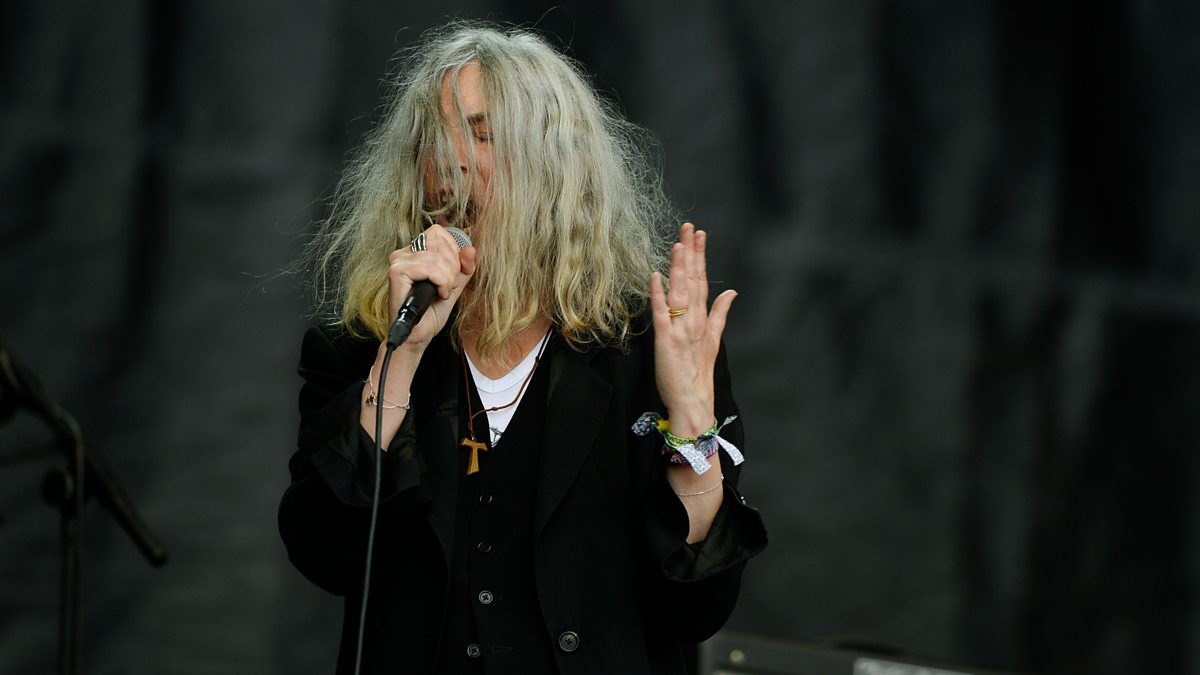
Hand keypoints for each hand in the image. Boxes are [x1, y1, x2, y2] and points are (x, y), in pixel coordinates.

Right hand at [386, 225, 476, 350]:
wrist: (418, 335)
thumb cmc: (431, 312)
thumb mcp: (454, 285)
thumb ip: (464, 267)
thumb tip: (471, 249)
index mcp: (415, 251)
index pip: (439, 232)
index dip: (453, 251)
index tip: (454, 272)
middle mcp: (404, 253)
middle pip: (439, 241)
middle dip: (452, 266)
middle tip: (448, 285)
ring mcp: (398, 261)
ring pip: (436, 257)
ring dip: (448, 279)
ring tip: (442, 292)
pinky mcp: (397, 272)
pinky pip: (430, 268)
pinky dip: (441, 283)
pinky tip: (438, 294)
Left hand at [649, 223, 735, 437]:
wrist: (693, 403)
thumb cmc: (697, 374)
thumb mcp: (713, 340)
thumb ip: (721, 313)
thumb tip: (732, 292)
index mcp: (703, 318)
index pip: (703, 279)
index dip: (700, 255)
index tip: (699, 234)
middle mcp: (694, 319)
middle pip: (693, 279)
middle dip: (691, 252)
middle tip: (689, 227)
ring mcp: (681, 328)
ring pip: (680, 291)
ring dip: (679, 267)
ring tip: (678, 243)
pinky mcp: (666, 340)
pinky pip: (661, 313)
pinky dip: (659, 295)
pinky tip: (656, 276)